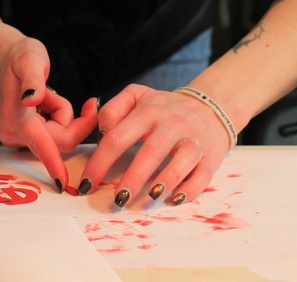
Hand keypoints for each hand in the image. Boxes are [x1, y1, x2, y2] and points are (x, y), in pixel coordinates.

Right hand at [0, 34, 97, 192]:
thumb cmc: (16, 56)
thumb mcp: (29, 59)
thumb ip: (33, 80)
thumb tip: (33, 99)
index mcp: (16, 117)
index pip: (40, 143)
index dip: (53, 163)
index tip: (62, 183)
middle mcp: (14, 133)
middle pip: (59, 141)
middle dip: (73, 120)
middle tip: (73, 98)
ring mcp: (17, 137)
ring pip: (58, 138)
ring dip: (62, 116)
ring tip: (47, 95)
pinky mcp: (22, 137)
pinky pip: (52, 136)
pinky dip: (56, 119)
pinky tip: (44, 104)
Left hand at [77, 84, 232, 207]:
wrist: (209, 106)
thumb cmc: (164, 108)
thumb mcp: (136, 96)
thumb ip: (112, 110)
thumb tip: (100, 135)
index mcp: (147, 111)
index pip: (117, 137)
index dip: (100, 162)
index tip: (87, 184)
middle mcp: (171, 124)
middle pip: (149, 152)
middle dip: (132, 178)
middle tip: (118, 200)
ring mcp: (192, 140)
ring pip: (181, 161)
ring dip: (165, 181)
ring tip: (149, 197)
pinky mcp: (209, 156)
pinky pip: (202, 175)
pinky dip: (190, 189)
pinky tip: (174, 198)